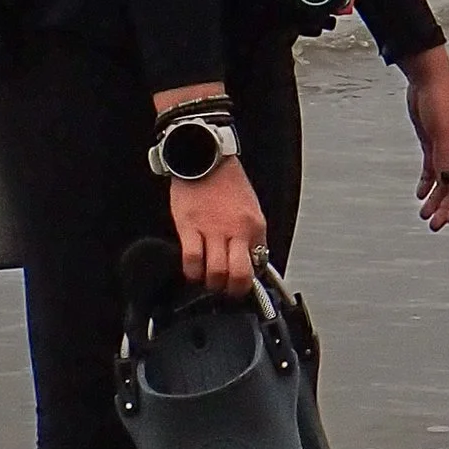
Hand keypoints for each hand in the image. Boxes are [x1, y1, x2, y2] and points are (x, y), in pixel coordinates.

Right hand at [169, 157, 266, 294]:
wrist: (205, 157)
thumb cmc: (227, 181)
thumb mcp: (251, 206)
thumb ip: (251, 233)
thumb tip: (251, 257)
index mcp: (255, 225)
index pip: (259, 263)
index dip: (251, 278)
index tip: (243, 281)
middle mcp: (236, 230)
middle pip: (239, 275)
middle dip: (233, 290)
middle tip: (227, 291)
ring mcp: (212, 230)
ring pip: (216, 272)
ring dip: (212, 284)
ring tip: (209, 282)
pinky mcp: (189, 227)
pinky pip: (192, 259)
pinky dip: (192, 272)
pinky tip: (193, 271)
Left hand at [403, 45, 448, 230]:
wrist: (427, 81)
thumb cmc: (440, 101)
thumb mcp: (441, 131)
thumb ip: (443, 157)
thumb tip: (445, 182)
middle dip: (446, 207)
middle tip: (434, 225)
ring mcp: (445, 150)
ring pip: (443, 183)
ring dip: (435, 200)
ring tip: (424, 216)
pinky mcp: (432, 145)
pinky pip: (432, 171)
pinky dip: (427, 184)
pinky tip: (420, 195)